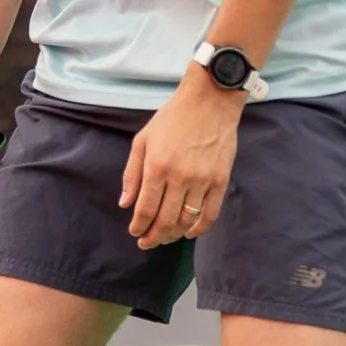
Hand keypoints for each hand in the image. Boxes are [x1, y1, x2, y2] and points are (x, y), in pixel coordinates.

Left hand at [118, 72, 242, 247]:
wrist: (209, 101)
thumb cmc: (172, 118)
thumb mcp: (143, 140)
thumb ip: (132, 174)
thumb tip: (125, 203)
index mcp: (156, 167)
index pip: (145, 209)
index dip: (139, 227)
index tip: (135, 233)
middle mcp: (179, 177)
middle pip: (165, 221)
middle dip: (153, 237)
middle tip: (147, 243)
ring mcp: (202, 180)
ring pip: (186, 220)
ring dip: (173, 235)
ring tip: (165, 238)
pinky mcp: (221, 180)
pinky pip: (210, 213)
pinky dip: (199, 229)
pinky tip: (189, 233)